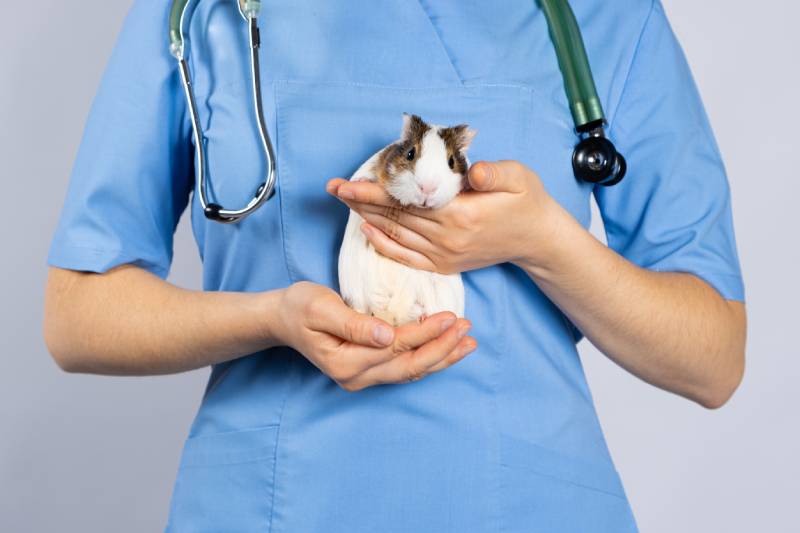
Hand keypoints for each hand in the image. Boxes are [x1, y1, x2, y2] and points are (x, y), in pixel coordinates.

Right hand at [273, 282, 475, 390]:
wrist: (282, 319)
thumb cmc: (299, 307)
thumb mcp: (320, 308)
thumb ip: (354, 324)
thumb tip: (387, 336)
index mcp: (346, 363)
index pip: (397, 348)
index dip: (426, 333)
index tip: (450, 317)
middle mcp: (357, 378)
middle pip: (410, 366)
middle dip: (443, 348)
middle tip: (467, 329)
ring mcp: (363, 378)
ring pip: (411, 372)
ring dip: (442, 357)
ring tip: (468, 342)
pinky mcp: (369, 371)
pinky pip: (405, 369)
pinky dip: (429, 358)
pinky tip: (447, 348)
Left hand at [326, 160, 562, 273]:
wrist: (538, 239)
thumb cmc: (527, 202)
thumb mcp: (519, 177)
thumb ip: (493, 173)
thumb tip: (473, 171)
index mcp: (460, 214)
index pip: (407, 200)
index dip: (375, 190)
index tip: (348, 181)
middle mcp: (447, 238)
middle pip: (394, 217)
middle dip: (360, 201)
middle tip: (333, 187)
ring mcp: (444, 255)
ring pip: (396, 235)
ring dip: (366, 217)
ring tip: (343, 201)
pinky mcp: (444, 265)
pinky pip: (406, 257)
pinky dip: (384, 244)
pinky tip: (366, 230)